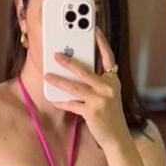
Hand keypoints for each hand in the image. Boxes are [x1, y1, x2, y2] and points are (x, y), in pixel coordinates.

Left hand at [43, 26, 128, 150]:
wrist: (118, 138)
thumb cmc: (111, 115)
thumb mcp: (109, 95)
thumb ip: (97, 82)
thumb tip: (75, 70)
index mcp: (113, 81)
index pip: (108, 57)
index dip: (101, 42)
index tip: (94, 28)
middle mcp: (108, 88)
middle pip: (85, 70)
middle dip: (68, 62)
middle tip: (55, 54)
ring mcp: (100, 100)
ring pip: (74, 87)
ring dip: (58, 81)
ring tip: (47, 75)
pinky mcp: (92, 112)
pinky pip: (72, 105)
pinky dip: (61, 102)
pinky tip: (53, 99)